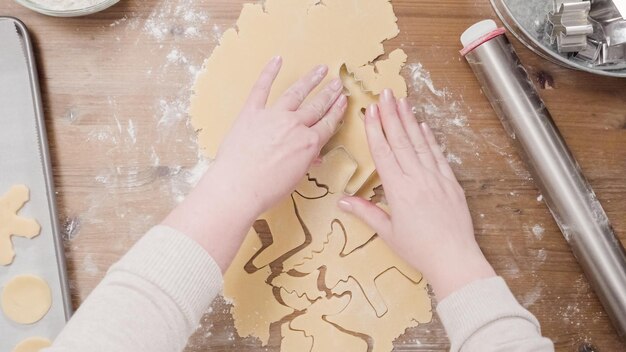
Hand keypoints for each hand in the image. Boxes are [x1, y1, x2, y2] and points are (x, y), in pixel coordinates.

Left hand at [163, 57, 346, 270]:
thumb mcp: (295, 178)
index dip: (337, 111)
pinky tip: (277, 60)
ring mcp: (273, 116)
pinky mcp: (251, 112)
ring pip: (296, 93)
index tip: (343, 100)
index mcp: (309, 143)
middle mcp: (295, 125)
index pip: (328, 123)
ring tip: (320, 69)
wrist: (238, 187)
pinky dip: (269, 73)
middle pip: (317, 106)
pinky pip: (261, 88)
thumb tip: (314, 156)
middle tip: (337, 83)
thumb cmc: (266, 189)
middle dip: (329, 93)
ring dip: (310, 80)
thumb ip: (306, 161)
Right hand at [338, 89, 494, 299]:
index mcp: (398, 190)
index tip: (370, 111)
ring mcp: (436, 178)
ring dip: (409, 121)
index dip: (375, 130)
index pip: (383, 153)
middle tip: (385, 94)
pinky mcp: (450, 182)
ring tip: (402, 101)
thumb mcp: (387, 232)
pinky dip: (430, 139)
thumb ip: (366, 212)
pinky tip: (423, 126)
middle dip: (391, 115)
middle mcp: (417, 178)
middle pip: (400, 141)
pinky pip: (438, 155)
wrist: (454, 258)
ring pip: (420, 143)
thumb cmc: (419, 249)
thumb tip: (343, 200)